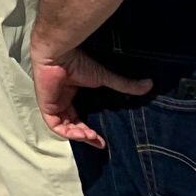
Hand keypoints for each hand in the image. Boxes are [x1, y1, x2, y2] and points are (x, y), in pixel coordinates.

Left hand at [32, 44, 150, 147]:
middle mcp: (60, 100)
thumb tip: (149, 85)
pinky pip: (55, 125)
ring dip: (78, 136)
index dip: (89, 130)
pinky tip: (82, 135)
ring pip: (64, 127)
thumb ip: (124, 84)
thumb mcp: (103, 78)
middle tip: (99, 142)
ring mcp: (52, 103)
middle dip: (85, 136)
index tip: (104, 141)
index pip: (78, 117)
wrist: (59, 54)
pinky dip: (68, 133)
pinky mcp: (46, 106)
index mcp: (70, 94)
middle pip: (72, 125)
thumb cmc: (77, 62)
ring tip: (92, 138)